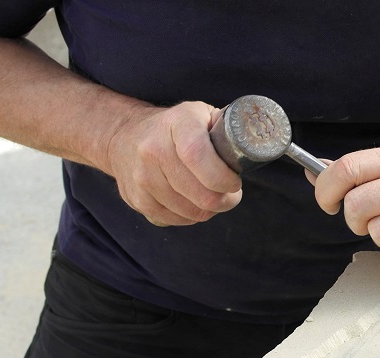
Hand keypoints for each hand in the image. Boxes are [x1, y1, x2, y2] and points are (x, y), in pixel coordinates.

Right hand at [105, 101, 241, 225]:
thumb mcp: (201, 115)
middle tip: (231, 194)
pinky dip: (190, 216)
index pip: (197, 154)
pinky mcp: (137, 199)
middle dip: (225, 200)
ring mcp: (142, 177)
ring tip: (213, 196)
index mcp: (176, 123)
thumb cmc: (176, 128)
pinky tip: (192, 201)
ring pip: (191, 212)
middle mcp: (153, 149)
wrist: (123, 136)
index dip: (222, 177)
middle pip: (200, 194)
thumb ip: (226, 129)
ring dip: (209, 210)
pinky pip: (175, 220)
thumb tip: (255, 144)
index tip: (235, 183)